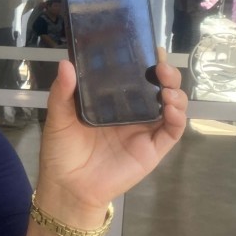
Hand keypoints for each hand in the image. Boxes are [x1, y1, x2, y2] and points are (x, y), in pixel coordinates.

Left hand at [35, 48, 187, 225]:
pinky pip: (171, 131)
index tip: (150, 47)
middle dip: (167, 74)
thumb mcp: (59, 118)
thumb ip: (63, 92)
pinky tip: (170, 108)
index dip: (146, 62)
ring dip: (176, 93)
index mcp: (111, 102)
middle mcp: (132, 113)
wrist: (68, 187)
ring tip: (166, 88)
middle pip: (159, 87)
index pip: (134, 76)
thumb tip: (66, 63)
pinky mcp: (152, 149)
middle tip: (161, 66)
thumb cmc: (61, 152)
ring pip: (171, 106)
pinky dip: (177, 118)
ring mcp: (144, 131)